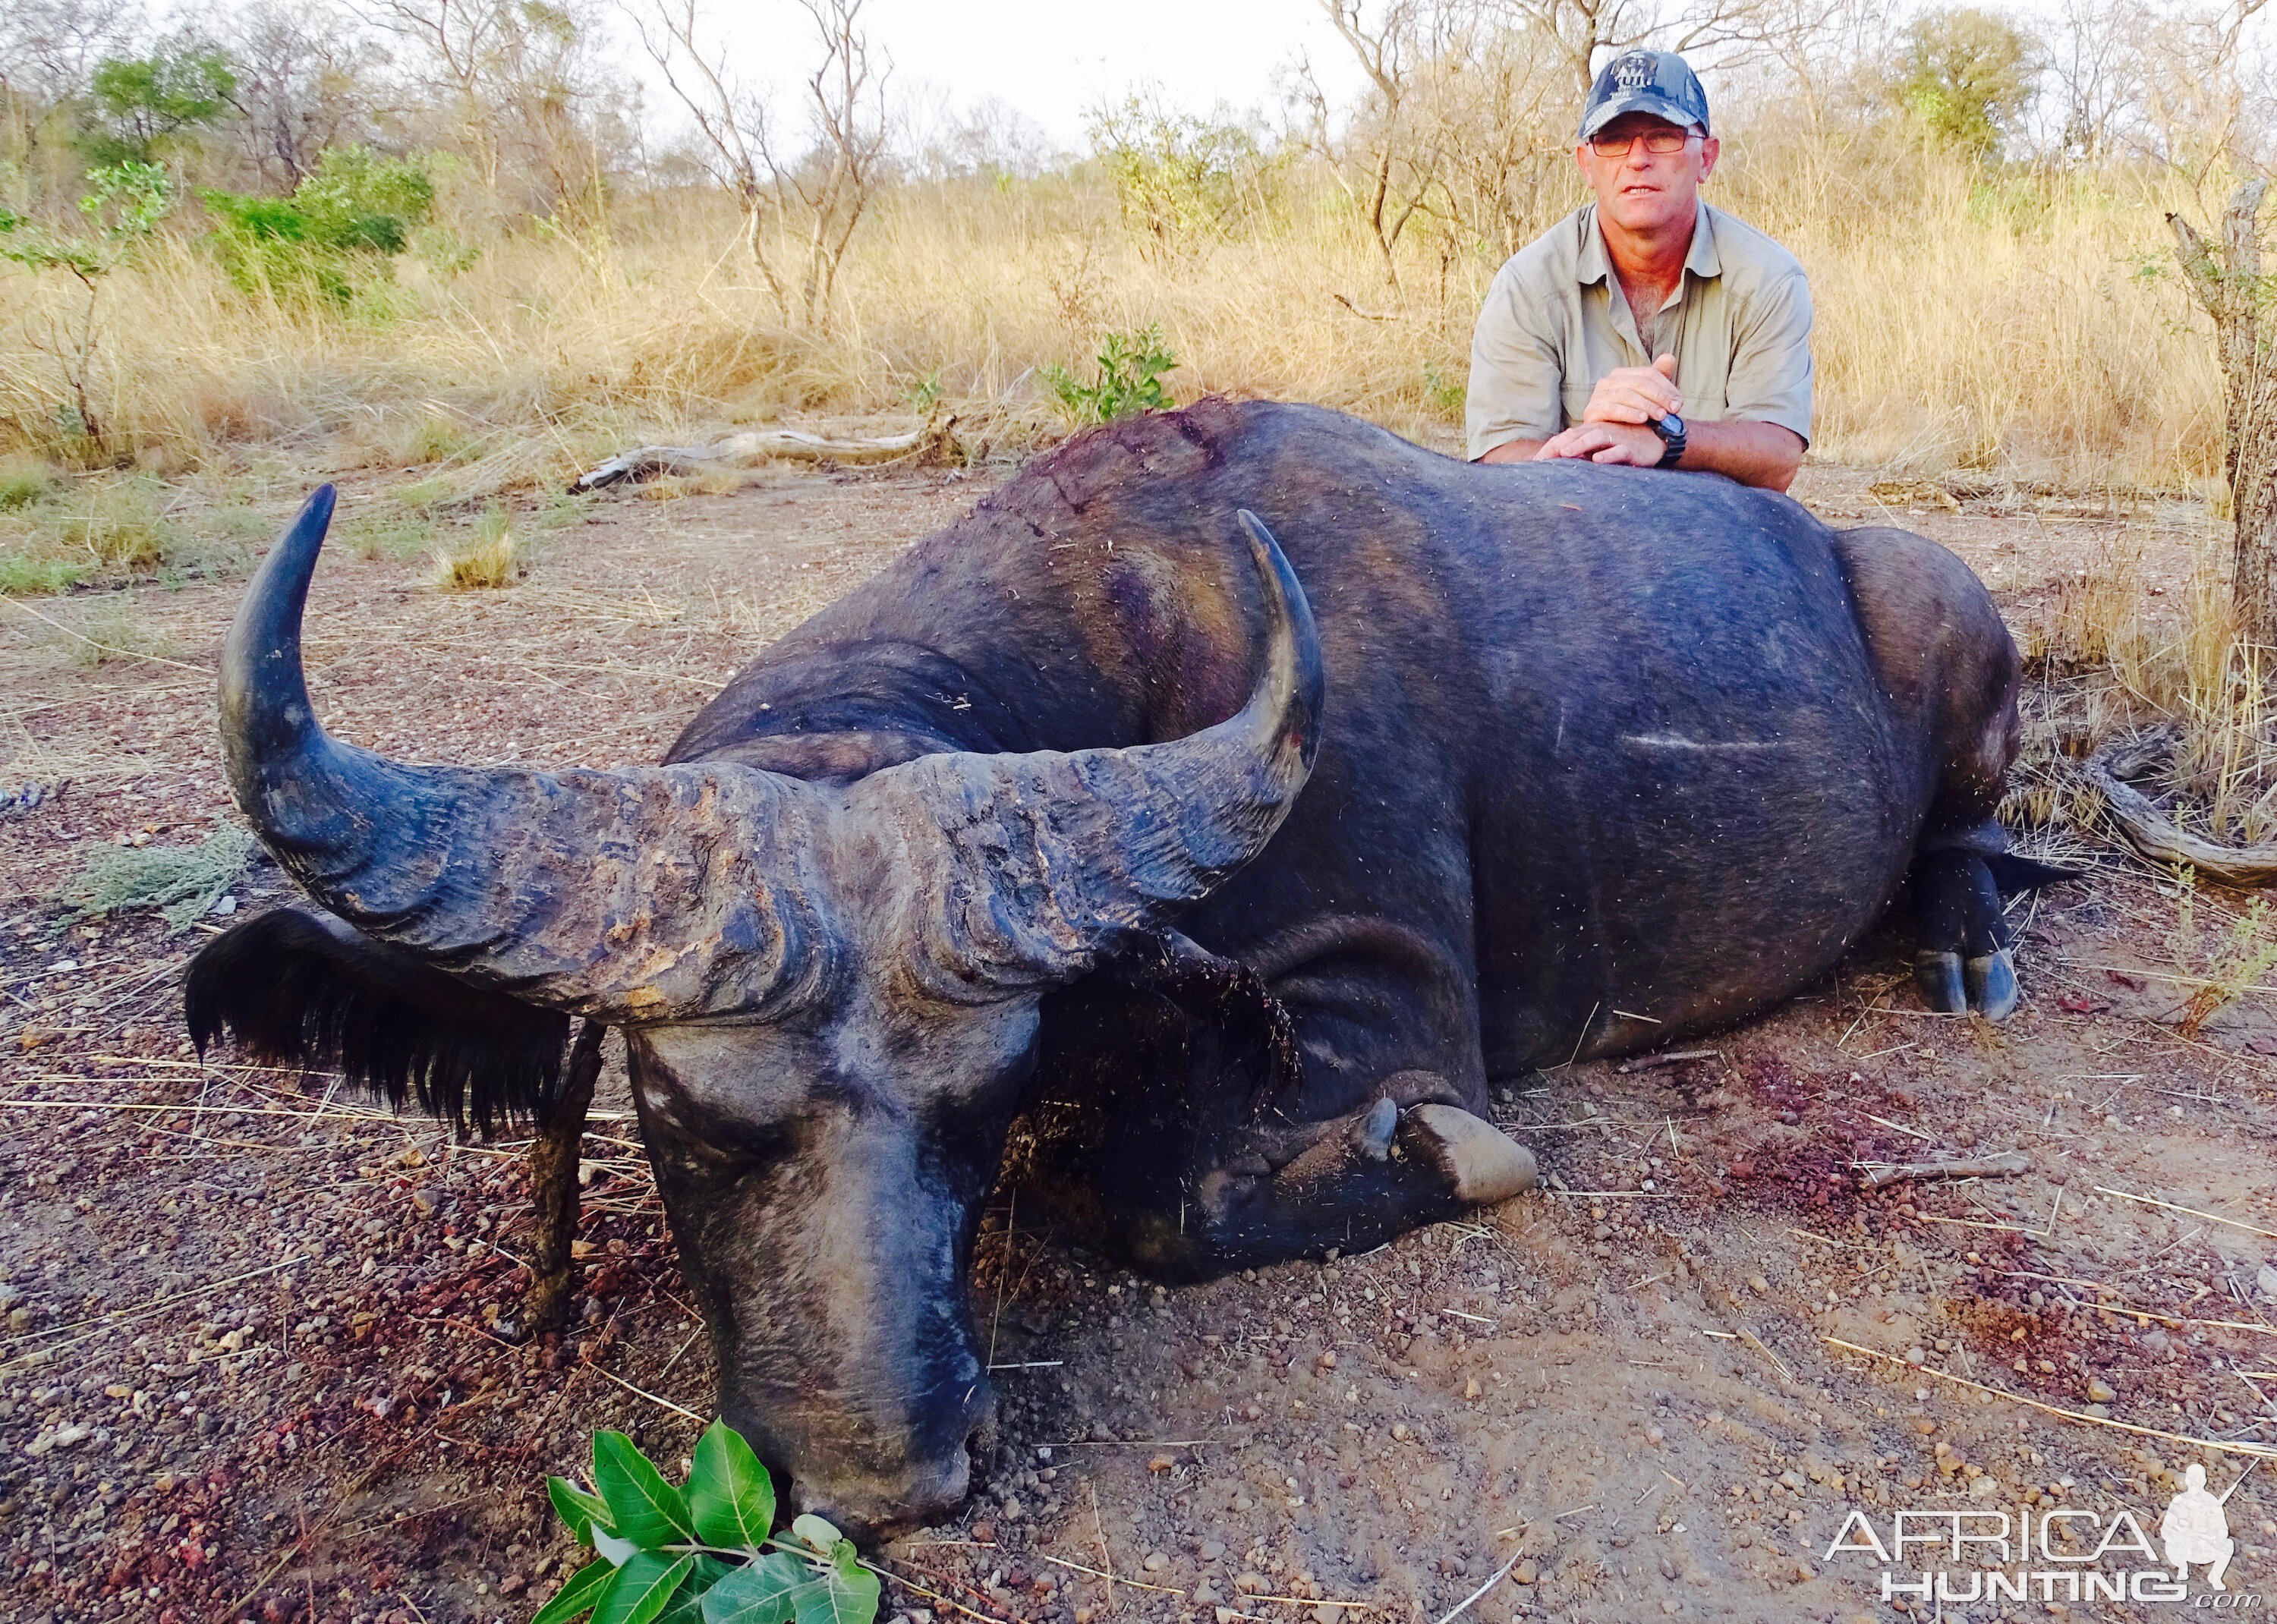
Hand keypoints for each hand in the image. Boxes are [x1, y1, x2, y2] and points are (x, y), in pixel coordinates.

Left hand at [1533, 422, 1664, 465]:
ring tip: (1565, 453)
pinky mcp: (1630, 448)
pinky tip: (1598, 460)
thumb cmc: (1622, 444)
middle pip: (1575, 435)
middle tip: (1542, 459)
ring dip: (1579, 445)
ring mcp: (1615, 438)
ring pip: (1595, 438)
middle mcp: (1600, 432)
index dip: (1550, 448)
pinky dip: (1609, 455)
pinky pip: (1619, 450)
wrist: (1655, 440)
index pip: (1565, 438)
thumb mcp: (1599, 448)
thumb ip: (1581, 453)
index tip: (1534, 462)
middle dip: (1558, 446)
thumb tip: (1557, 467)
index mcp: (1589, 432)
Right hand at [1581, 353, 1679, 425]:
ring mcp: (1597, 396)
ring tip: (1662, 416)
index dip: (1665, 387)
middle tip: (1674, 409)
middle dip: (1658, 396)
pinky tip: (1643, 419)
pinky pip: (1611, 409)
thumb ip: (1658, 378)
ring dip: (1647, 405)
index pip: (1647, 374)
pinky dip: (1629, 413)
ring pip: (1625, 394)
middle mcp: (1607, 382)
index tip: (1679, 402)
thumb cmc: (1629, 418)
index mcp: (1620, 375)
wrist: (1606, 441)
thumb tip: (1669, 358)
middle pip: (1637, 383)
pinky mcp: (1591, 411)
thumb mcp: (1647, 398)